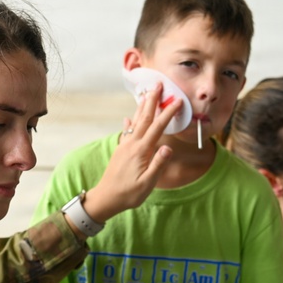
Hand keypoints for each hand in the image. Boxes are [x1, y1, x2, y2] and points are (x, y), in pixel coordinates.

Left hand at [81, 82, 180, 222]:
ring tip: (146, 93)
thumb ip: (158, 165)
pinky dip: (129, 122)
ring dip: (141, 107)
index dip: (168, 113)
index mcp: (141, 151)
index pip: (157, 127)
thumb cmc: (128, 194)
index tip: (177, 100)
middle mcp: (131, 144)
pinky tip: (128, 117)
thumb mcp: (147, 184)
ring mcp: (124, 146)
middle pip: (144, 118)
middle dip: (152, 100)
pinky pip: (127, 131)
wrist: (105, 199)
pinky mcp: (120, 151)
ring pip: (135, 122)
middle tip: (158, 84)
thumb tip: (168, 147)